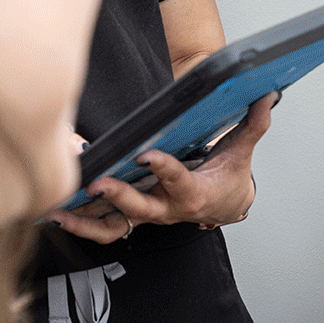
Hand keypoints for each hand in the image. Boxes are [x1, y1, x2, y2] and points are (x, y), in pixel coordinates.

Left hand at [47, 92, 274, 242]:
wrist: (224, 206)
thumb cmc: (228, 179)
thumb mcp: (242, 151)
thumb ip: (253, 124)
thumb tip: (267, 95)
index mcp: (194, 193)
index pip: (177, 179)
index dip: (162, 167)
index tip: (146, 154)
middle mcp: (167, 208)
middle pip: (141, 206)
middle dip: (118, 195)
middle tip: (99, 183)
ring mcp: (147, 214)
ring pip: (115, 225)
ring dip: (86, 221)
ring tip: (60, 210)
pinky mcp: (132, 216)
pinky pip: (104, 226)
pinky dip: (80, 223)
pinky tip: (57, 213)